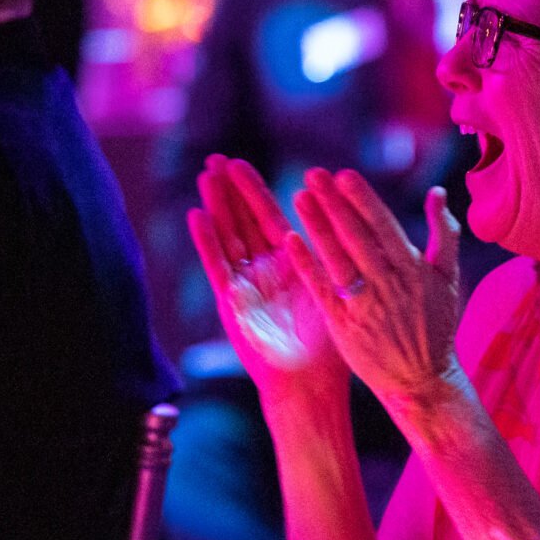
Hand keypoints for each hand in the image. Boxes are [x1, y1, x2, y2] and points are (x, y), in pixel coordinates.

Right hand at [188, 156, 345, 392]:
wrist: (310, 381)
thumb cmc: (327, 342)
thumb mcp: (331, 287)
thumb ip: (328, 252)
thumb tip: (342, 214)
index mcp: (288, 263)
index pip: (267, 216)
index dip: (253, 190)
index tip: (239, 161)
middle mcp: (263, 270)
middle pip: (242, 221)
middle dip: (229, 190)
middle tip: (215, 158)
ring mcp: (245, 285)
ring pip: (227, 237)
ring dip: (216, 206)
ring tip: (205, 175)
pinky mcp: (232, 303)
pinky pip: (218, 266)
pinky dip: (207, 242)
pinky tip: (197, 216)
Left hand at [286, 168, 462, 405]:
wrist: (422, 381)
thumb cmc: (436, 327)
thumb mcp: (448, 279)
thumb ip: (444, 233)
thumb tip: (437, 192)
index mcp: (413, 269)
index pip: (384, 226)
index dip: (362, 200)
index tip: (343, 175)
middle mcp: (388, 284)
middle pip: (357, 238)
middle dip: (334, 204)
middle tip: (314, 175)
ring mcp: (364, 306)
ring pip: (337, 259)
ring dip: (317, 227)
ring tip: (298, 197)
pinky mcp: (344, 326)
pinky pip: (322, 290)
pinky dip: (307, 266)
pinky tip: (290, 241)